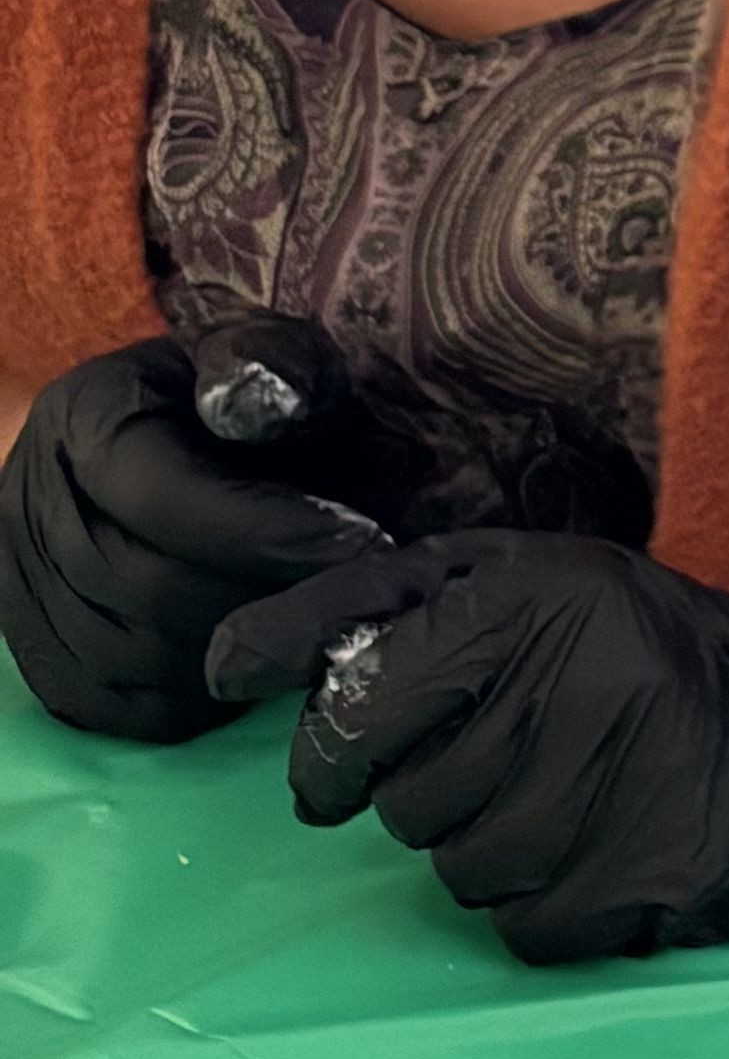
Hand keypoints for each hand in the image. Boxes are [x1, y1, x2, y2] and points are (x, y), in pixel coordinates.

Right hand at [0, 336, 390, 742]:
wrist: (150, 442)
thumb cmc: (227, 399)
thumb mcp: (256, 351)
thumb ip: (272, 363)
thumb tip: (276, 399)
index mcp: (81, 419)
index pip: (161, 496)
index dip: (267, 529)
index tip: (364, 542)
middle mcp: (28, 507)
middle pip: (149, 587)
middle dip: (266, 595)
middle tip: (352, 593)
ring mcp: (22, 592)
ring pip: (139, 658)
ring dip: (243, 648)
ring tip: (312, 616)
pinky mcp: (45, 661)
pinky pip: (128, 707)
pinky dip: (207, 695)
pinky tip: (261, 652)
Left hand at [204, 532, 728, 963]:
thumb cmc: (613, 641)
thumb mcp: (496, 576)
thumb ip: (357, 608)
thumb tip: (225, 665)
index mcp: (524, 607)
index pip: (359, 712)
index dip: (329, 759)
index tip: (338, 776)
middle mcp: (575, 691)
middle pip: (408, 808)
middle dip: (433, 795)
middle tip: (501, 761)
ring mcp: (618, 793)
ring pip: (461, 876)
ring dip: (487, 852)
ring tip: (555, 801)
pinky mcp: (650, 881)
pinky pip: (526, 930)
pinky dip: (544, 904)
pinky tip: (595, 848)